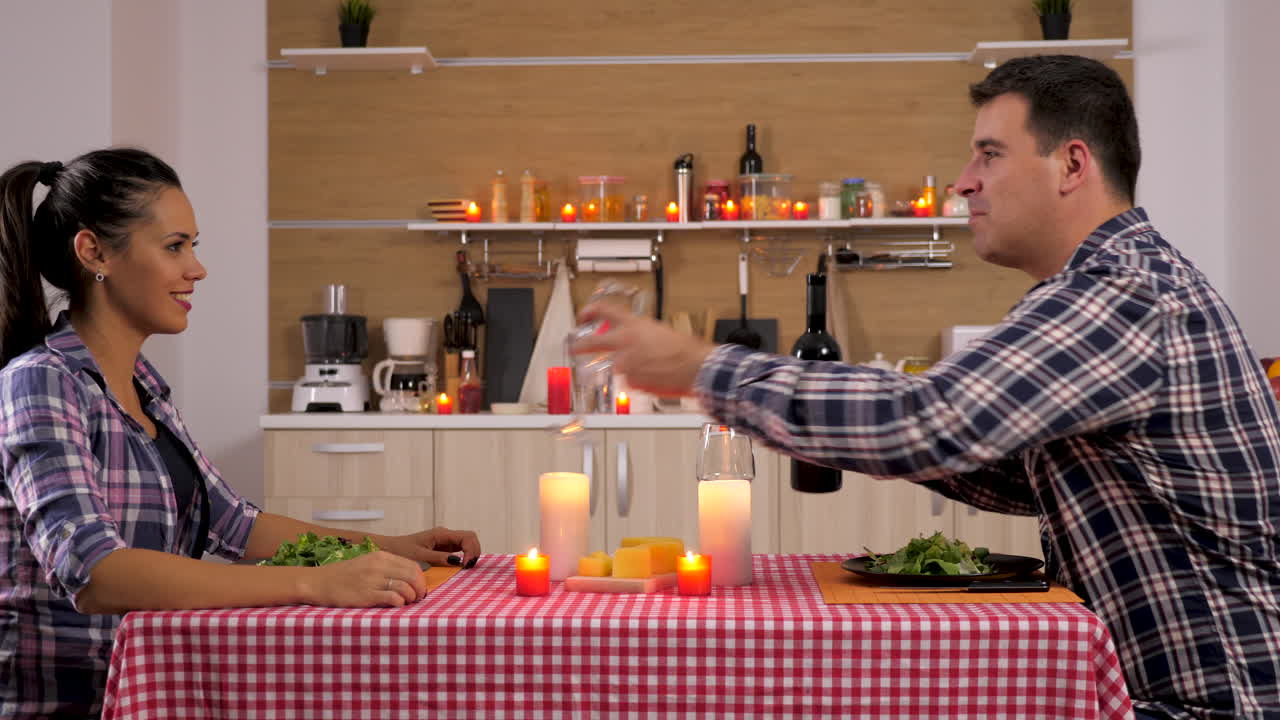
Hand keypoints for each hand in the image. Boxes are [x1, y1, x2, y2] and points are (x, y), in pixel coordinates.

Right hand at [303, 550, 427, 607]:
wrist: (319, 582)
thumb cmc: (344, 576)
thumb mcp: (367, 564)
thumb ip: (387, 568)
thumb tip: (410, 579)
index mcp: (381, 557)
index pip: (412, 565)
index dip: (421, 579)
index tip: (419, 589)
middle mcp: (379, 566)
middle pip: (413, 575)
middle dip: (420, 589)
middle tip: (418, 598)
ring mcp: (373, 580)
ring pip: (406, 587)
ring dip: (411, 597)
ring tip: (407, 603)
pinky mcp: (366, 595)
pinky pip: (393, 598)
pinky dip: (400, 603)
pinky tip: (397, 605)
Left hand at [383, 526, 480, 567]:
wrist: (389, 548)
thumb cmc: (401, 550)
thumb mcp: (420, 556)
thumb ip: (439, 558)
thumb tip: (458, 561)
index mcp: (441, 534)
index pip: (467, 536)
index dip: (472, 550)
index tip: (466, 564)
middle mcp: (446, 535)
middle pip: (470, 538)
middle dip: (474, 552)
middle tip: (468, 568)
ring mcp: (445, 541)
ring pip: (466, 544)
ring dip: (470, 555)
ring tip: (465, 568)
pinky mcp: (443, 548)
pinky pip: (459, 551)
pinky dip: (464, 558)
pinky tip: (460, 568)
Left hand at [570, 301, 715, 396]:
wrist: (696, 367)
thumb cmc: (685, 349)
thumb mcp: (659, 331)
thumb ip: (641, 334)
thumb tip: (636, 341)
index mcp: (633, 325)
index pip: (603, 311)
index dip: (590, 311)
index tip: (584, 315)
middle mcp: (624, 342)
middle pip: (591, 342)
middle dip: (580, 345)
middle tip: (576, 347)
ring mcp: (624, 363)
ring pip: (615, 366)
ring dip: (626, 368)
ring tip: (648, 367)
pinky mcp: (629, 380)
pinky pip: (629, 380)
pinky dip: (638, 380)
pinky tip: (655, 376)